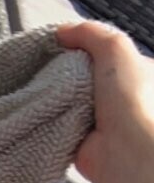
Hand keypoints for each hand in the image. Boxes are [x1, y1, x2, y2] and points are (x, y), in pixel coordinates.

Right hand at [55, 19, 153, 182]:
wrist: (123, 149)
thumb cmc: (131, 99)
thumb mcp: (115, 47)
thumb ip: (88, 33)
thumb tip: (61, 32)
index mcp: (138, 72)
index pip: (109, 54)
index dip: (86, 47)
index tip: (63, 45)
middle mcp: (122, 97)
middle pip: (87, 77)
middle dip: (69, 72)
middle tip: (50, 67)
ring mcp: (102, 120)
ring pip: (73, 100)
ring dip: (59, 96)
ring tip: (45, 88)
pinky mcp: (83, 141)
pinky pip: (62, 123)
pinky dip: (53, 119)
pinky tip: (44, 111)